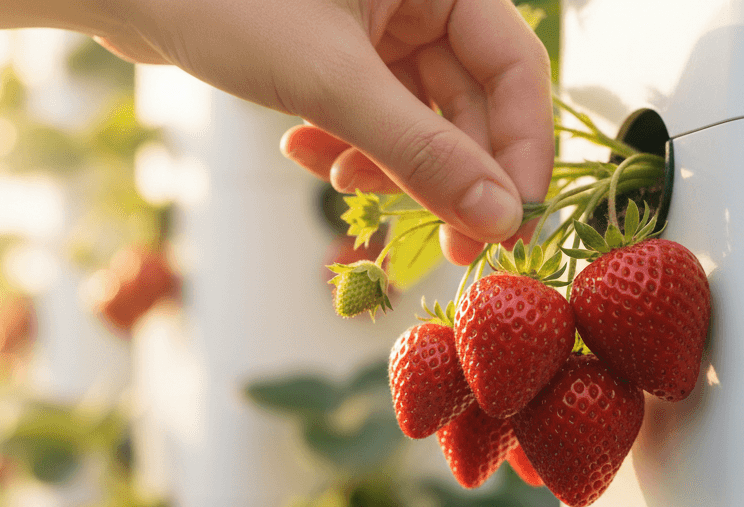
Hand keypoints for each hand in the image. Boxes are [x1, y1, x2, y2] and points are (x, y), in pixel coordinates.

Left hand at [97, 0, 552, 264]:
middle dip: (451, 174)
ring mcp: (381, 22)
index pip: (517, 71)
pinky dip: (350, 144)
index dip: (521, 154)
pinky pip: (374, 112)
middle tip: (448, 246)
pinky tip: (306, 153)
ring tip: (343, 183)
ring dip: (391, 164)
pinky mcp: (340, 47)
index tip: (510, 228)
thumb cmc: (222, 1)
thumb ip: (420, 152)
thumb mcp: (330, 83)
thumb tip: (497, 221)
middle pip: (473, 102)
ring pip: (422, 115)